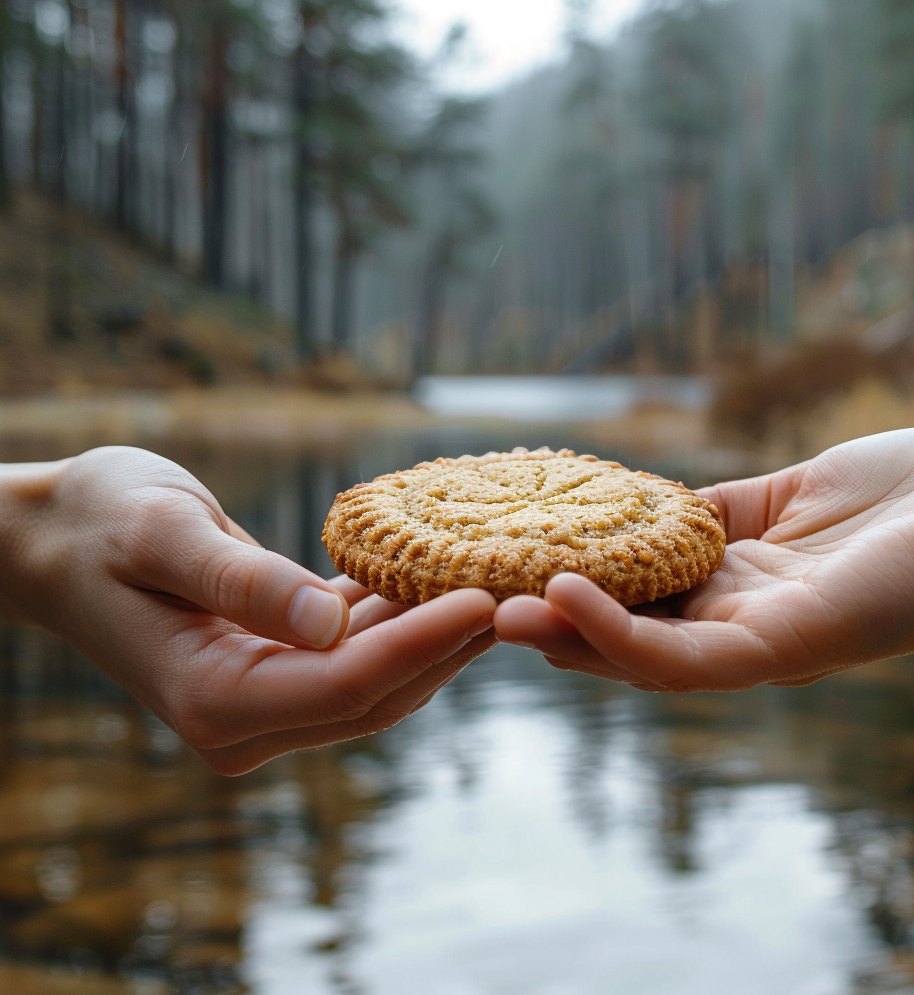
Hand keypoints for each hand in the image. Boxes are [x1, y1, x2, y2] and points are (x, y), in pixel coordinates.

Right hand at [0, 447, 495, 773]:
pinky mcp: (277, 676)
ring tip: (504, 584)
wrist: (62, 537)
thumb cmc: (103, 521)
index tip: (488, 598)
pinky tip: (444, 578)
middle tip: (521, 592)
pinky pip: (357, 657)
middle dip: (450, 645)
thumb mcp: (164, 536)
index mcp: (214, 699)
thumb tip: (329, 624)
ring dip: (439, 636)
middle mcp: (244, 722)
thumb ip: (244, 582)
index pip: (348, 681)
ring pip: (378, 681)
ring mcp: (264, 706)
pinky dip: (402, 622)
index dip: (423, 642)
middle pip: (377, 693)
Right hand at [493, 429, 913, 690]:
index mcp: (737, 588)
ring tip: (494, 608)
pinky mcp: (780, 649)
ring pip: (639, 657)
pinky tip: (563, 598)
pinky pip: (682, 656)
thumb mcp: (789, 493)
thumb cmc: (910, 493)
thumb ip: (721, 509)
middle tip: (475, 599)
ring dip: (562, 636)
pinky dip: (618, 634)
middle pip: (625, 634)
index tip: (510, 559)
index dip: (572, 581)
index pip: (635, 594)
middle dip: (550, 620)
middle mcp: (736, 624)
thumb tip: (654, 501)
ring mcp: (756, 642)